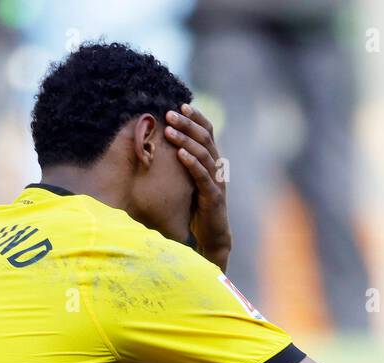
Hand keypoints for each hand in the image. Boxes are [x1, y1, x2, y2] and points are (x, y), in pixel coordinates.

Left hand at [165, 103, 230, 271]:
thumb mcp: (190, 181)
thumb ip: (185, 165)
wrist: (212, 236)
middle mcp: (218, 167)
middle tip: (170, 113)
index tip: (180, 105)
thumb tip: (164, 147)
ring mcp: (217, 181)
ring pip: (203, 154)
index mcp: (213, 161)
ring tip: (170, 130)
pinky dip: (191, 163)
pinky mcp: (213, 197)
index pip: (208, 132)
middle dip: (187, 124)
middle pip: (205, 138)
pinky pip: (202, 176)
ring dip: (186, 140)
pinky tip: (180, 154)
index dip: (196, 118)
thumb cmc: (198, 208)